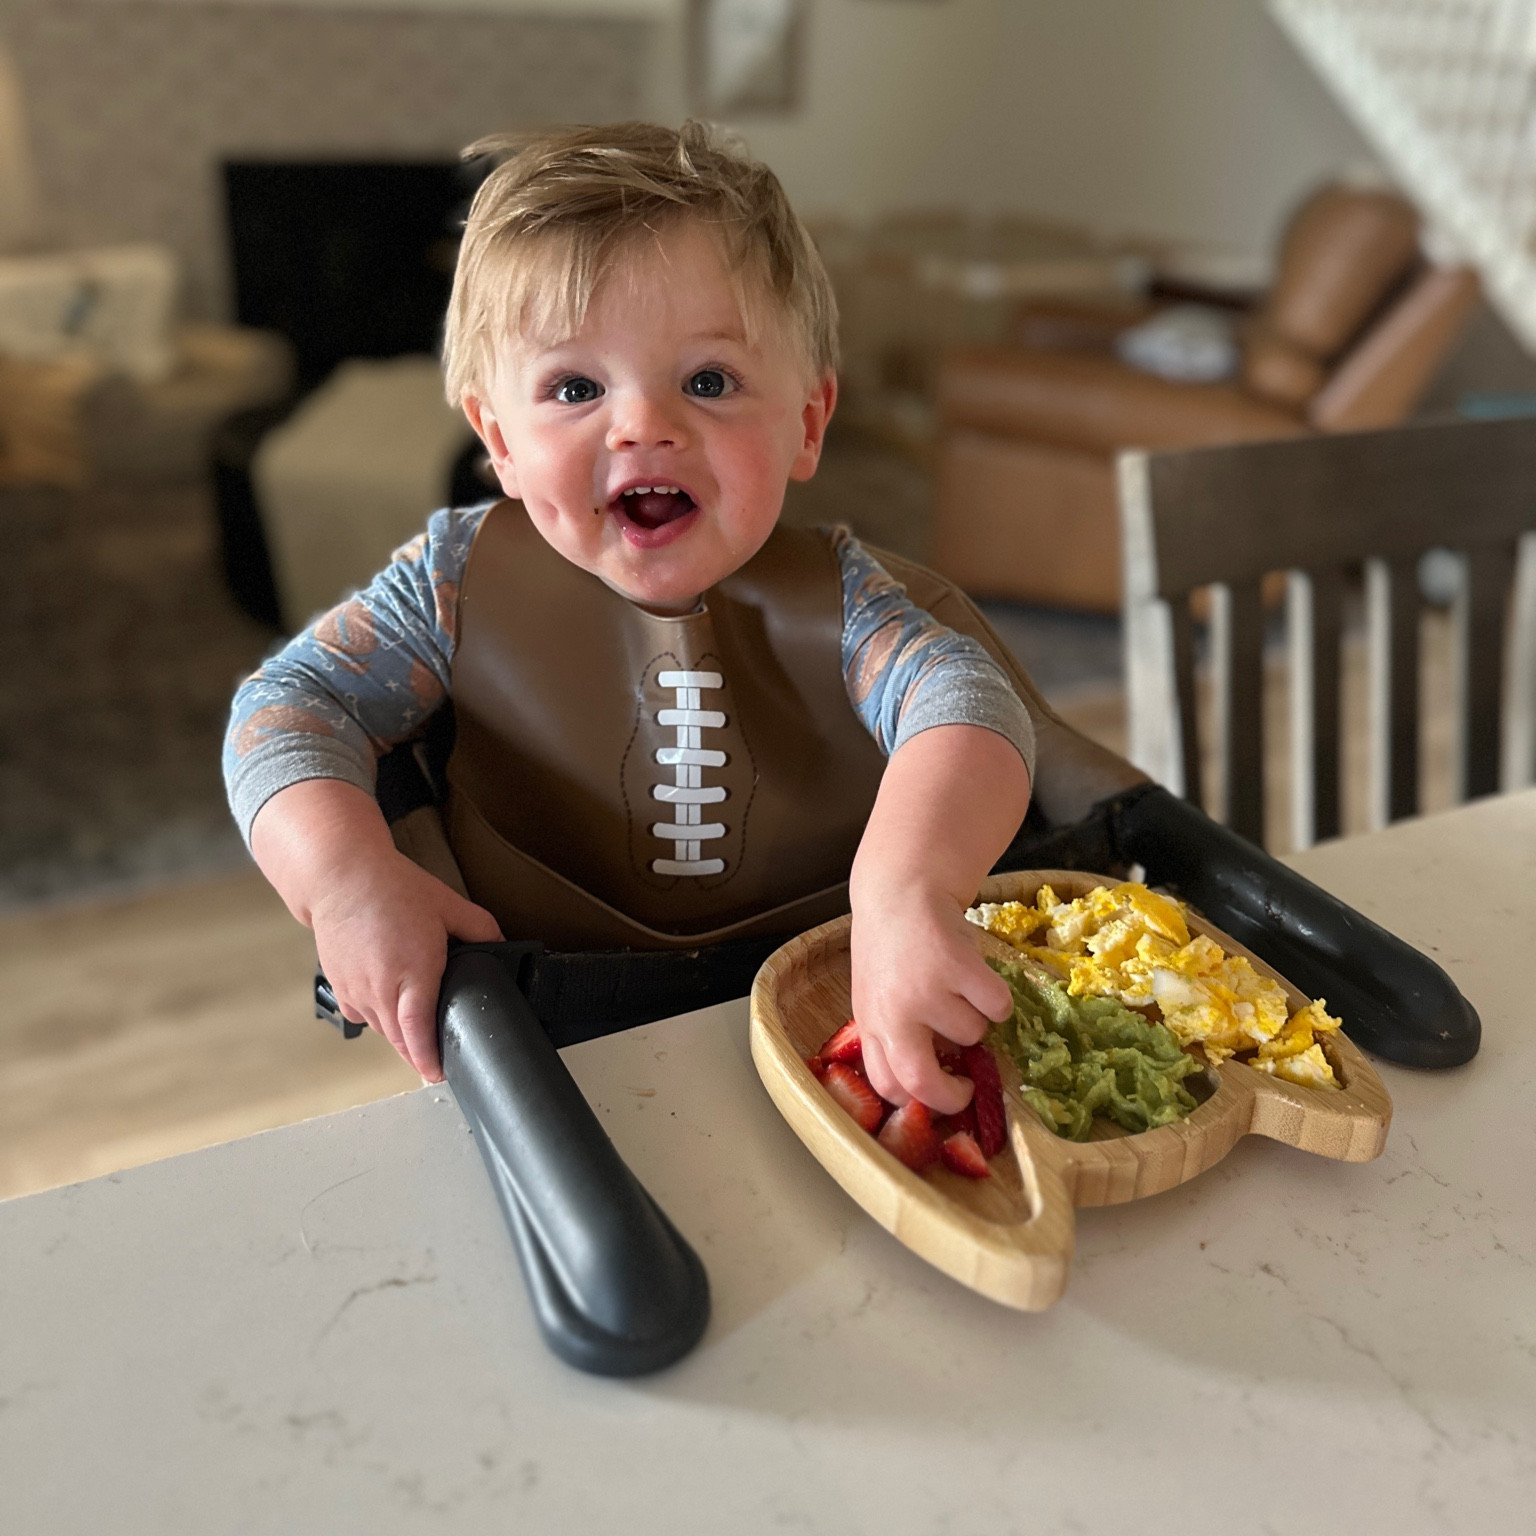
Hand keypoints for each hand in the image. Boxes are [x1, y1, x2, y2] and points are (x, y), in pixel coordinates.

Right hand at [310, 849, 501, 1081]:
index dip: (429, 1058)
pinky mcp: (340, 986)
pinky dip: (379, 1018)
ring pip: (382, 1030)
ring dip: (401, 1037)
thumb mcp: (448, 904)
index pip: (418, 1029)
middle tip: (438, 1064)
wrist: (340, 877)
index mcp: (412, 970)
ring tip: (419, 1036)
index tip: (438, 1074)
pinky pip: (363, 1015)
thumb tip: (501, 946)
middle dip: (420, 1056)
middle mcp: (380, 987)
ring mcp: (356, 990)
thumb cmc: (390, 889)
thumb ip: (481, 930)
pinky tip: (391, 1005)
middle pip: (400, 1039)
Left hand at [849, 884, 1012, 1113]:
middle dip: (952, 1097)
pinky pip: (998, 1007)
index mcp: (871, 1023)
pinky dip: (997, 996)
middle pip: (923, 1084)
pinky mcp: (959, 967)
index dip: (919, 1100)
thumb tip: (929, 1085)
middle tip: (967, 1086)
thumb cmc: (891, 947)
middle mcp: (893, 1013)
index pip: (888, 1086)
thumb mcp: (879, 994)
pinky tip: (976, 975)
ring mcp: (926, 991)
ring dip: (976, 1017)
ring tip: (958, 987)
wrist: (901, 889)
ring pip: (973, 1035)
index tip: (939, 1094)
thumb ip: (895, 1033)